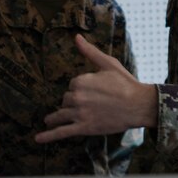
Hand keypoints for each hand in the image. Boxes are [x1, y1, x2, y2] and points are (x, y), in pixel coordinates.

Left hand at [34, 34, 157, 143]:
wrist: (138, 105)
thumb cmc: (125, 83)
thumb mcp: (108, 63)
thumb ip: (89, 52)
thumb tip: (76, 37)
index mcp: (81, 81)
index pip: (71, 86)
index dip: (80, 89)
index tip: (90, 92)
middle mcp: (77, 97)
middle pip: (66, 100)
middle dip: (72, 103)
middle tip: (83, 106)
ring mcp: (79, 114)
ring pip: (61, 115)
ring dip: (53, 118)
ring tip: (47, 121)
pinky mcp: (84, 128)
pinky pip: (62, 132)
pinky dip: (48, 136)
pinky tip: (38, 139)